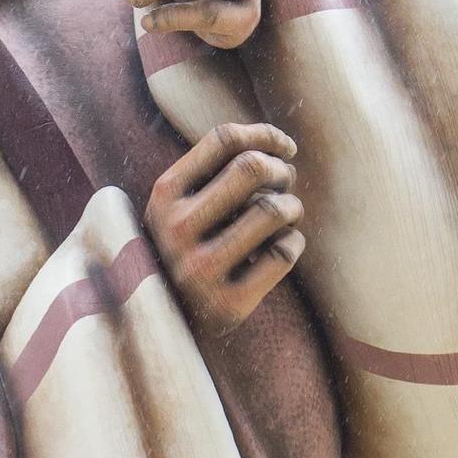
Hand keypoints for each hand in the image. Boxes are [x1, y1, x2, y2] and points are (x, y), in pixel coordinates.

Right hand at [145, 122, 303, 334]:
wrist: (169, 322)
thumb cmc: (190, 246)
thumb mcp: (182, 203)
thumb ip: (215, 168)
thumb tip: (278, 144)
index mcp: (164, 196)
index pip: (224, 138)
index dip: (266, 135)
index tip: (285, 149)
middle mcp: (176, 230)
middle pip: (252, 167)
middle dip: (282, 170)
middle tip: (286, 186)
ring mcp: (200, 270)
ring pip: (274, 210)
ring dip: (293, 207)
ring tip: (288, 216)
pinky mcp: (228, 304)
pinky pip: (283, 253)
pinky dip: (294, 242)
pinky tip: (283, 246)